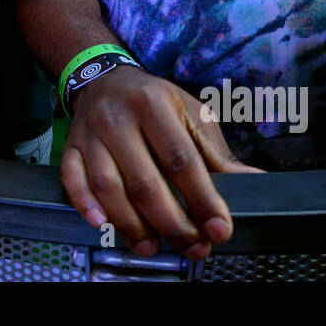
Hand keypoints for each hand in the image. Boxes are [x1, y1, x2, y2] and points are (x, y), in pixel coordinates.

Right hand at [61, 65, 262, 257]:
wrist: (104, 79)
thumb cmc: (155, 102)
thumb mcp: (191, 116)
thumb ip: (217, 155)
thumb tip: (256, 182)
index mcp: (154, 104)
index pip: (180, 159)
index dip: (202, 198)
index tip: (219, 228)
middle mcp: (118, 118)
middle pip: (144, 181)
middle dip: (172, 222)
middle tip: (192, 247)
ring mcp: (90, 134)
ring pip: (107, 187)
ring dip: (131, 224)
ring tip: (152, 247)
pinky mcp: (70, 148)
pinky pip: (72, 180)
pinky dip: (85, 205)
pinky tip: (103, 225)